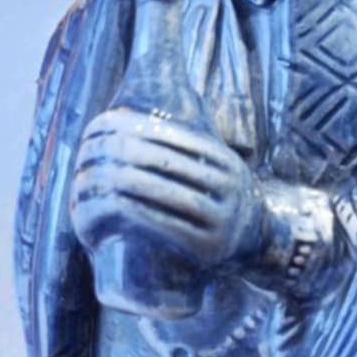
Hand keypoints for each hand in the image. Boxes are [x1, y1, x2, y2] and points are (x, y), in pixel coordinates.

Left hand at [71, 107, 264, 266]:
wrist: (258, 244)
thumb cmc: (218, 203)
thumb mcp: (217, 171)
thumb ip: (190, 150)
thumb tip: (149, 108)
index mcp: (227, 163)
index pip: (178, 137)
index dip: (141, 130)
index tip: (108, 126)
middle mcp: (231, 188)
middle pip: (169, 164)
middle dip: (128, 156)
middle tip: (97, 154)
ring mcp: (223, 219)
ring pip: (169, 194)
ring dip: (131, 184)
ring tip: (102, 178)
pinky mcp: (211, 248)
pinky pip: (172, 227)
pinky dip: (143, 215)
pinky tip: (120, 208)